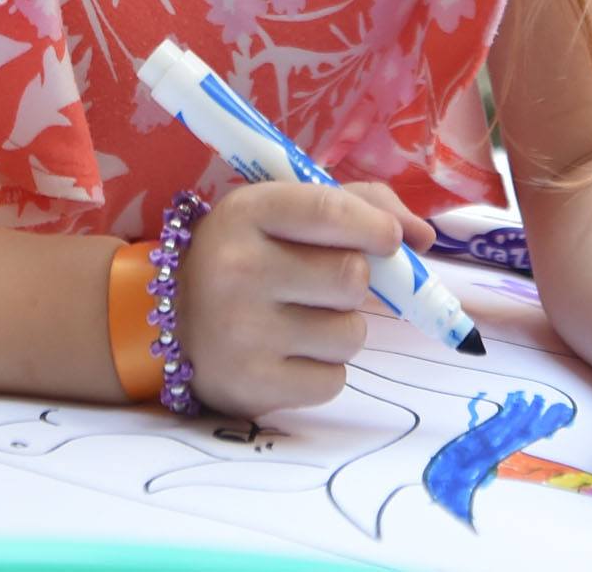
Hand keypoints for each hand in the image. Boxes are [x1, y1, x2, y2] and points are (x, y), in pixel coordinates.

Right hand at [174, 181, 429, 418]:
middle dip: (354, 282)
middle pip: (351, 277)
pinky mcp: (252, 385)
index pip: (330, 211)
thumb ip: (358, 207)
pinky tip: (289, 354)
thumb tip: (424, 237)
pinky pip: (333, 380)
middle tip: (324, 285)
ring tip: (301, 321)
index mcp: (246, 212)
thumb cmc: (246, 256)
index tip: (389, 240)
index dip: (374, 226)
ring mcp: (243, 331)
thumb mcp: (282, 214)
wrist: (168, 322)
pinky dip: (324, 370)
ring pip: (350, 334)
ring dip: (341, 329)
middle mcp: (238, 269)